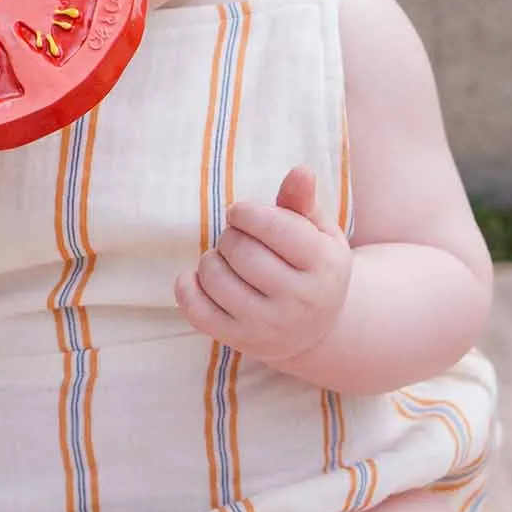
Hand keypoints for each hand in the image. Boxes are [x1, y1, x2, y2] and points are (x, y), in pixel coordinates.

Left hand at [174, 165, 352, 367]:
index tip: (240, 214)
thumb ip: (302, 201)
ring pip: (215, 277)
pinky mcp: (241, 341)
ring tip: (225, 260)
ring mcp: (269, 326)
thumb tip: (300, 170)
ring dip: (211, 259)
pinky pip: (196, 310)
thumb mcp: (318, 233)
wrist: (316, 331)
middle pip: (241, 250)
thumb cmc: (312, 267)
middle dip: (231, 236)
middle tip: (237, 239)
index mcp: (323, 265)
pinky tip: (199, 278)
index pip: (273, 226)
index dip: (245, 212)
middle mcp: (300, 300)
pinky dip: (187, 286)